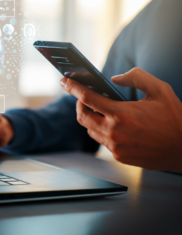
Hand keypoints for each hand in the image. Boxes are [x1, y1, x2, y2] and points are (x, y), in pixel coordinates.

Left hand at [61, 68, 181, 172]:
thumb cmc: (174, 118)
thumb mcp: (160, 90)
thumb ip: (136, 77)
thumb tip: (114, 79)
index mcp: (122, 114)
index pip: (87, 98)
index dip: (73, 87)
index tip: (64, 81)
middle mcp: (114, 132)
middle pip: (82, 116)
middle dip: (78, 104)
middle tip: (83, 97)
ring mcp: (115, 146)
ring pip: (89, 130)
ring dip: (89, 118)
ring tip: (98, 110)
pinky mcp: (119, 156)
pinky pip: (101, 140)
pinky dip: (101, 130)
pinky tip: (111, 124)